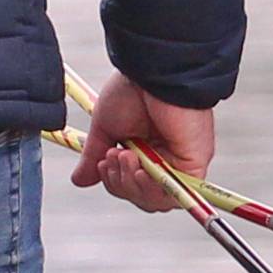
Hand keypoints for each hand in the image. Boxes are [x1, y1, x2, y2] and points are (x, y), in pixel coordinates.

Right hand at [73, 80, 216, 215]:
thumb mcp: (106, 127)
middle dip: (121, 184)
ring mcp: (180, 163)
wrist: (155, 73)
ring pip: (156, 200)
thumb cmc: (134, 90)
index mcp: (147, 149)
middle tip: (114, 156)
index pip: (131, 184)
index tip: (103, 161)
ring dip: (133, 185)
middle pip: (143, 197)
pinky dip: (151, 189)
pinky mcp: (193, 165)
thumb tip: (80, 180)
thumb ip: (95, 156)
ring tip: (125, 156)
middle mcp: (165, 158)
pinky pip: (173, 194)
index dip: (114, 182)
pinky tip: (139, 169)